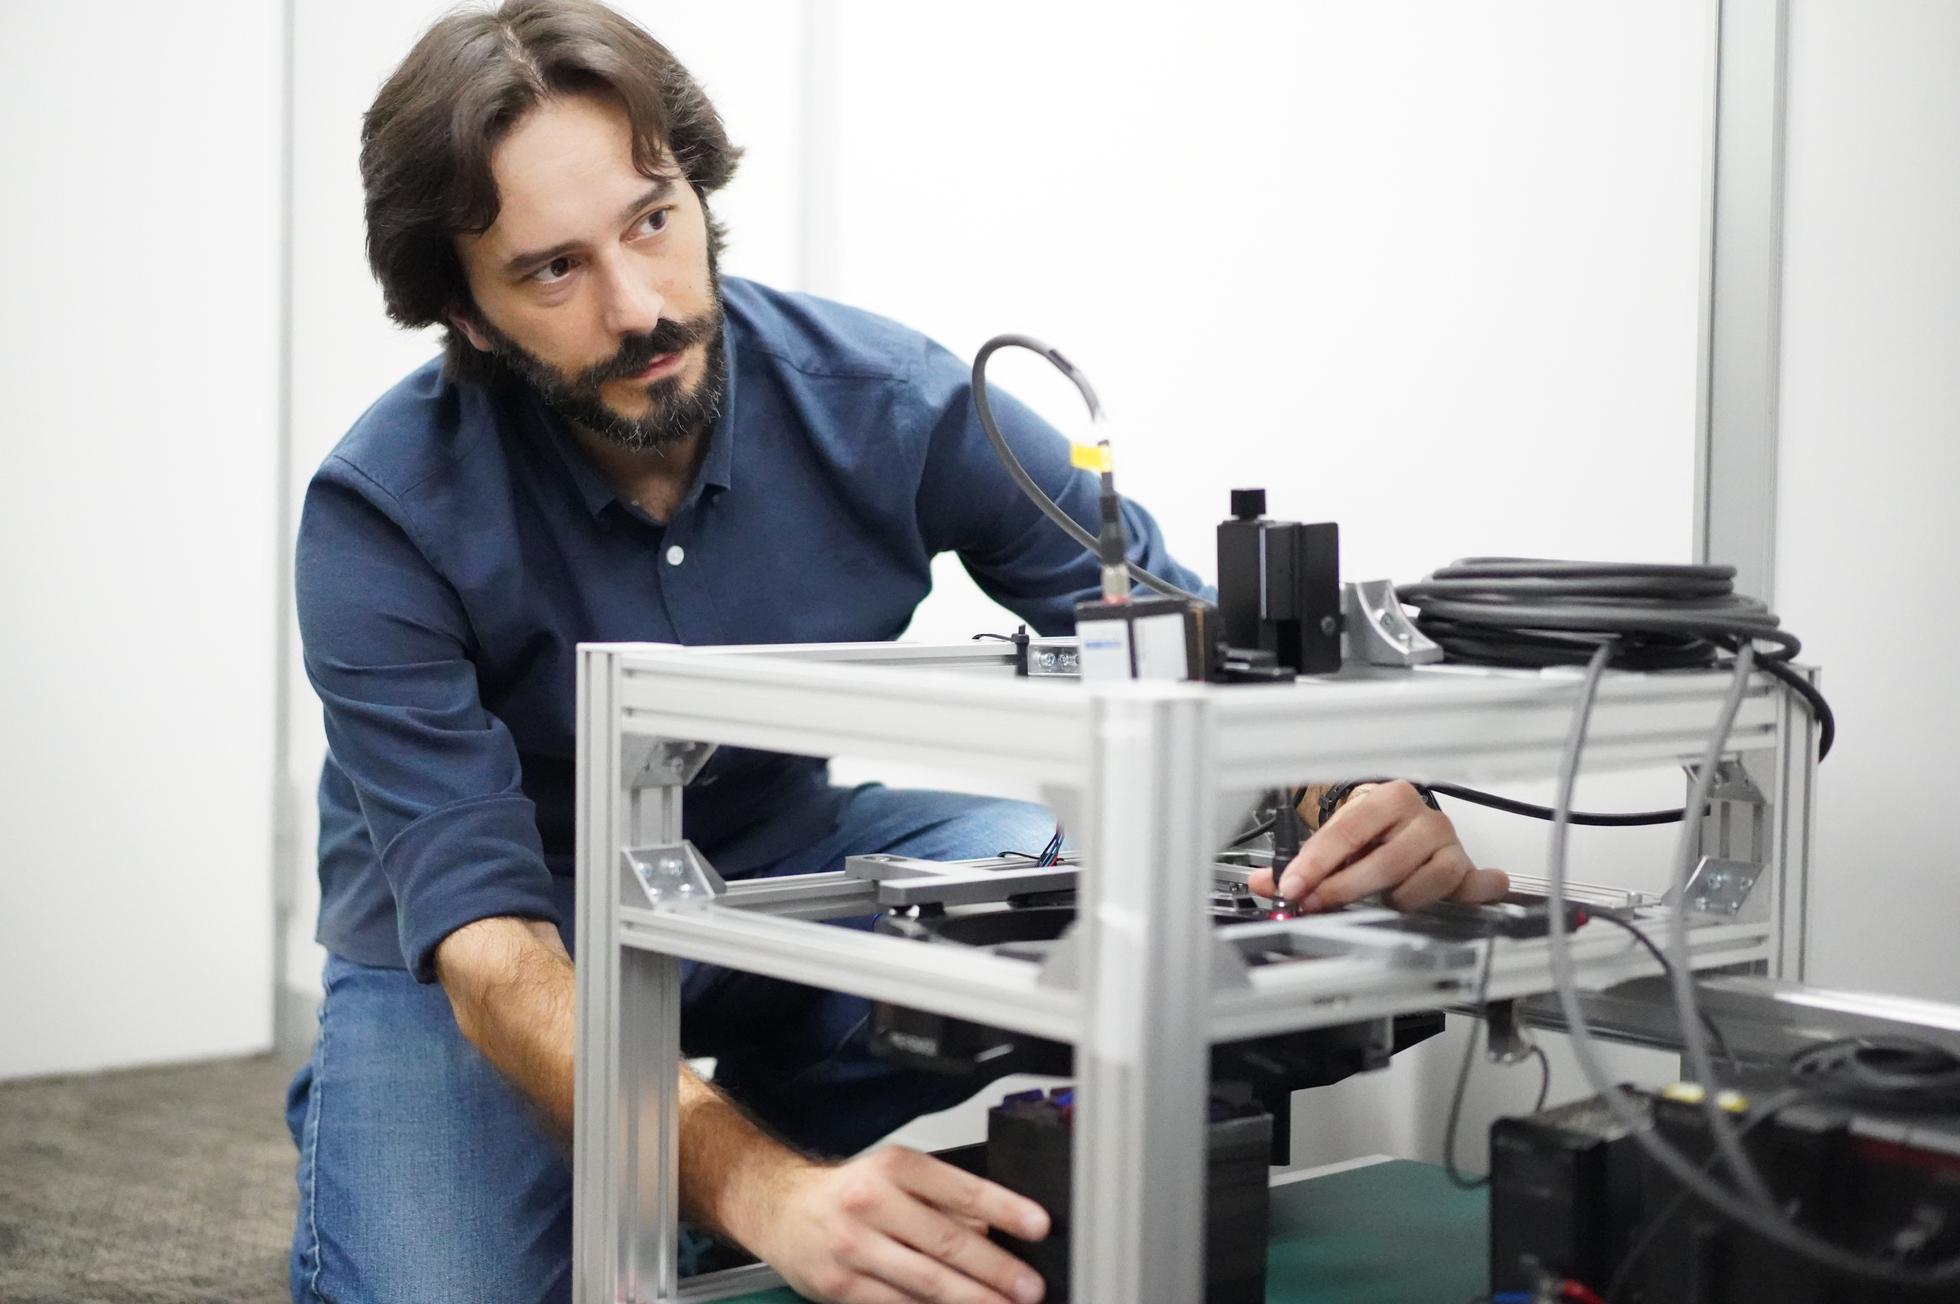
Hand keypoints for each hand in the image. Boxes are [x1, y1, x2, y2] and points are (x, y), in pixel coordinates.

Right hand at [743, 1146, 1050, 1303]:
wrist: (779, 1209)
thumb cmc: (848, 1193)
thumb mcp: (895, 1177)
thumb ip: (943, 1201)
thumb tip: (992, 1231)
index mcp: (894, 1168)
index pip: (961, 1189)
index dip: (1005, 1209)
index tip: (1038, 1225)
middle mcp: (873, 1203)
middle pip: (947, 1242)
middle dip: (996, 1269)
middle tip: (1030, 1287)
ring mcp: (855, 1247)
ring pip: (925, 1281)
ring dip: (971, 1299)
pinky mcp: (841, 1286)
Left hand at [1248, 781, 1507, 912]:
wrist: (1408, 821)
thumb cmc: (1374, 830)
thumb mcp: (1337, 838)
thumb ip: (1301, 861)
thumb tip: (1265, 883)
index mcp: (1388, 798)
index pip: (1347, 831)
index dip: (1317, 863)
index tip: (1294, 886)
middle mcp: (1423, 818)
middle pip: (1384, 861)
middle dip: (1344, 888)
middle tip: (1317, 904)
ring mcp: (1448, 844)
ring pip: (1424, 881)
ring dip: (1395, 899)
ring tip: (1381, 899)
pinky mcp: (1467, 869)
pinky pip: (1471, 887)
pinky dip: (1469, 895)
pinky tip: (1451, 901)